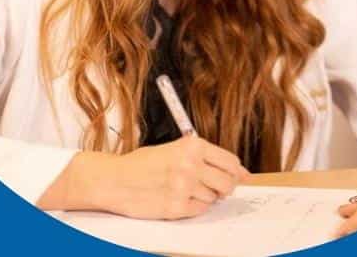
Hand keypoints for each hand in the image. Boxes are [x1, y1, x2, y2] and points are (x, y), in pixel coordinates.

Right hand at [39, 135, 250, 219]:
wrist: (116, 179)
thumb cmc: (143, 163)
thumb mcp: (174, 149)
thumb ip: (205, 157)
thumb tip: (240, 172)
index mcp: (192, 145)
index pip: (230, 161)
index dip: (236, 171)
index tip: (240, 176)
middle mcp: (191, 164)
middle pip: (228, 182)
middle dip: (225, 187)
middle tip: (214, 186)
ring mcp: (185, 187)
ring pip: (214, 198)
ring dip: (206, 196)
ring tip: (186, 189)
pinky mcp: (177, 207)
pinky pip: (200, 210)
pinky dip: (194, 207)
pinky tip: (179, 198)